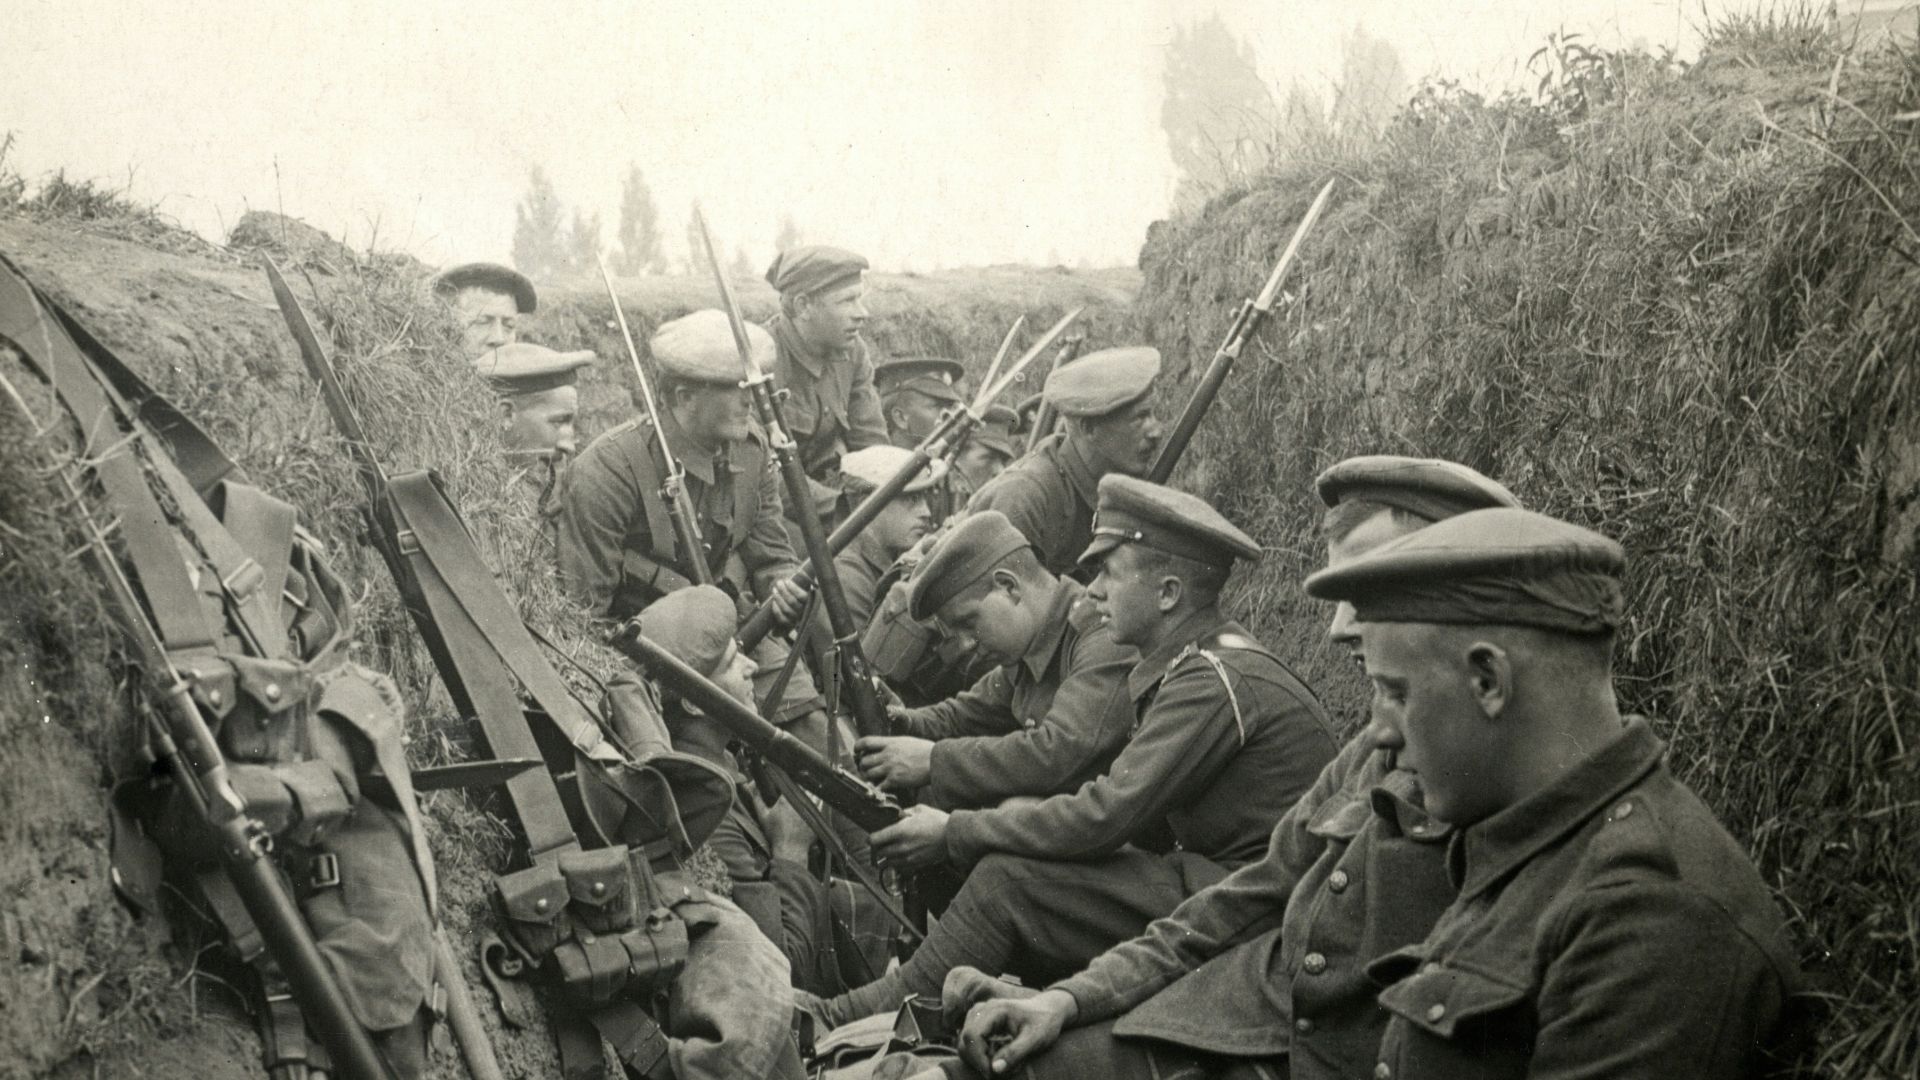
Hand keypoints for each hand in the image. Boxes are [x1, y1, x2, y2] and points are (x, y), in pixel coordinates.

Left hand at [766, 575, 810, 624]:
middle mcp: (804, 611)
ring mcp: (797, 619)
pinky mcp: (790, 624)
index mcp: (810, 602)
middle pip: (792, 601)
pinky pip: (782, 618)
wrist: (804, 616)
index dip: (793, 588)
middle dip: (783, 591)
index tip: (786, 581)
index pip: (802, 595)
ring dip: (778, 598)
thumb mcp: (806, 591)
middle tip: (778, 583)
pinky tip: (773, 602)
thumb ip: (804, 583)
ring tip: (774, 590)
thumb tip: (800, 574)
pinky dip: (776, 610)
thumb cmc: (803, 599)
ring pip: (786, 609)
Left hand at [855, 735, 933, 791]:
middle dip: (862, 766)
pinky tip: (881, 788)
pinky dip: (877, 789)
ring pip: (868, 774)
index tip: (857, 751)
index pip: (866, 741)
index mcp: (890, 743)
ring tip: (873, 779)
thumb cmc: (925, 751)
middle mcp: (887, 755)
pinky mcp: (895, 780)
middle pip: (864, 760)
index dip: (858, 746)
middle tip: (866, 768)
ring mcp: (890, 768)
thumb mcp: (907, 741)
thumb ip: (894, 744)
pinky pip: (879, 786)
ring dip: (868, 777)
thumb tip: (886, 747)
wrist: (936, 761)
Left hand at [870, 804, 949, 870]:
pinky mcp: (916, 864)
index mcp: (900, 831)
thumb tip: (897, 816)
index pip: (875, 840)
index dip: (871, 838)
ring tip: (891, 851)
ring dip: (887, 858)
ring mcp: (909, 858)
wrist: (953, 836)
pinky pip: (900, 868)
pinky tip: (901, 857)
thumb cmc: (938, 821)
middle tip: (882, 843)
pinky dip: (897, 864)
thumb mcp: (919, 809)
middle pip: (880, 853)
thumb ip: (905, 812)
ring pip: (888, 863)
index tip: (873, 837)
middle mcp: (902, 846)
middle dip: (879, 848)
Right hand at [958, 989, 1076, 1074]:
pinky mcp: (980, 1022)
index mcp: (996, 1009)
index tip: (992, 1075)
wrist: (1048, 1010)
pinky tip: (998, 1058)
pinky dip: (980, 1055)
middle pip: (965, 1040)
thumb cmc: (1044, 1023)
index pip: (972, 1035)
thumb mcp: (1035, 1040)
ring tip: (1001, 1064)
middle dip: (978, 1061)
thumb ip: (1015, 1053)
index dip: (978, 1059)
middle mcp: (983, 1009)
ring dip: (978, 1059)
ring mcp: (979, 1015)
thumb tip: (995, 1069)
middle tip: (998, 1073)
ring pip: (965, 1042)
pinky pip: (970, 1042)